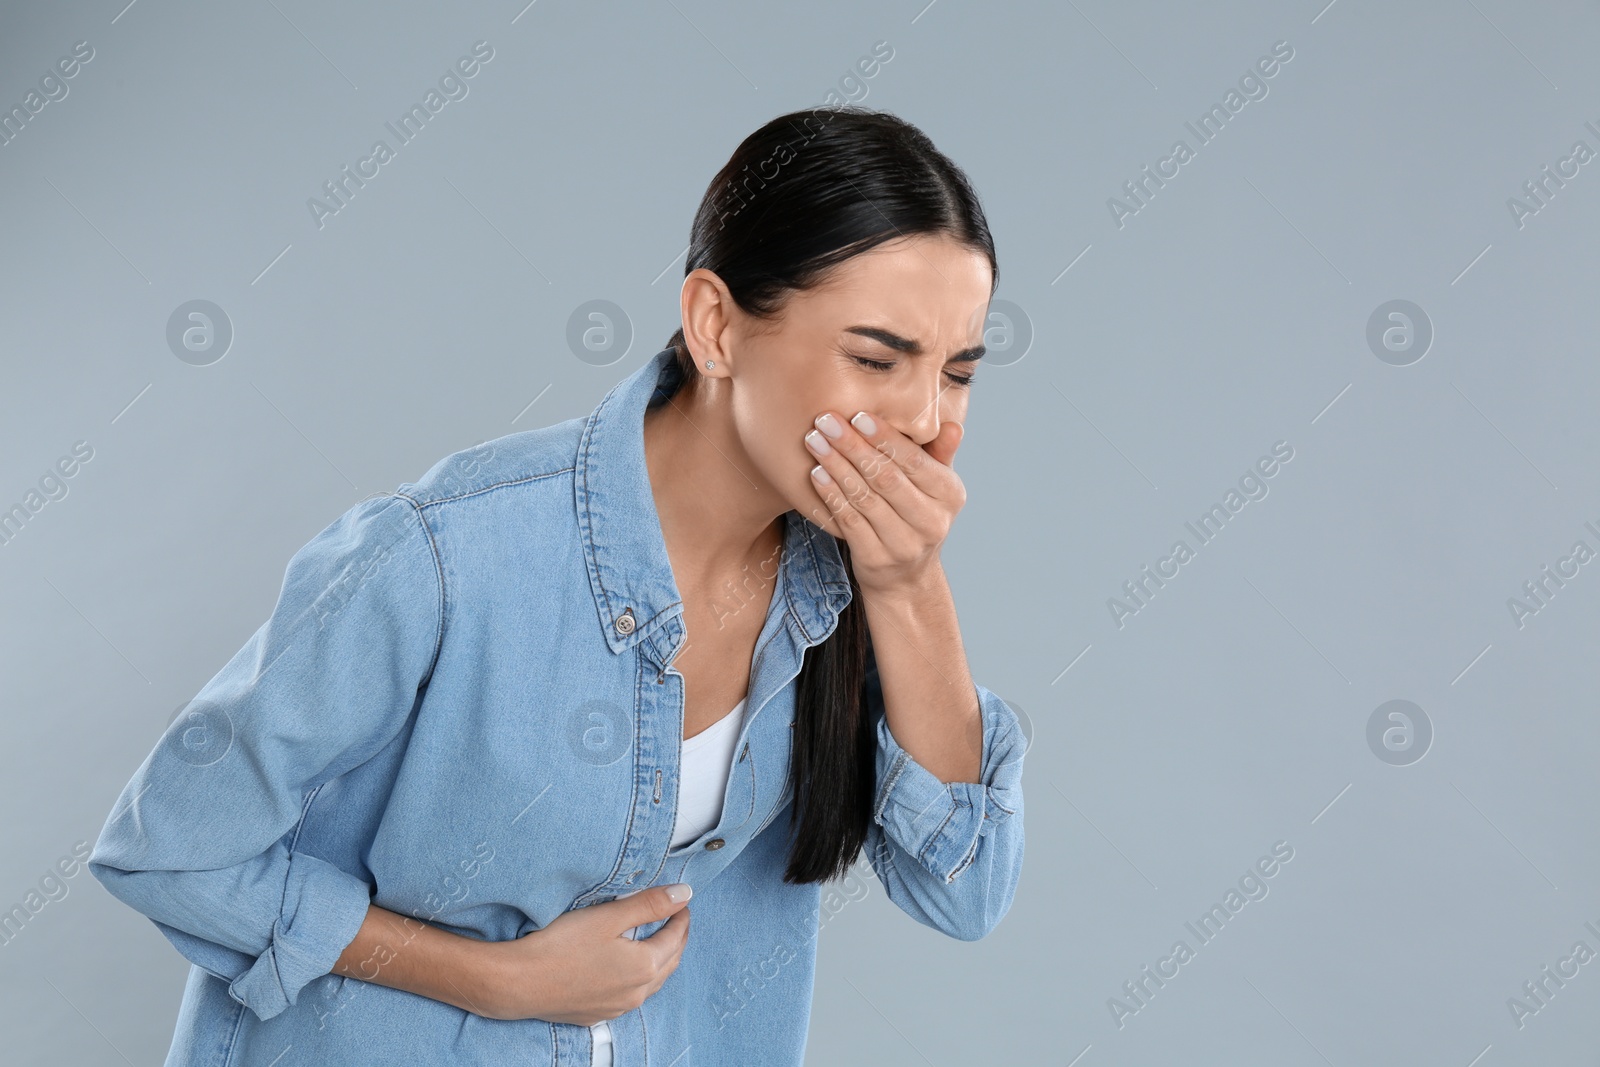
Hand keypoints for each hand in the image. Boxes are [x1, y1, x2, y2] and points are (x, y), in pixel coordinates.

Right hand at [476, 884, 691, 1024]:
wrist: (519, 983)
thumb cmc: (561, 946)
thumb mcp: (609, 916)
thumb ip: (649, 905)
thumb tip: (684, 894)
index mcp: (645, 967)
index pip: (676, 937)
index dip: (681, 916)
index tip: (681, 902)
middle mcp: (636, 993)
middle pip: (669, 962)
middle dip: (676, 938)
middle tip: (675, 918)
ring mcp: (616, 1008)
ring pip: (651, 983)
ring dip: (659, 960)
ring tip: (657, 941)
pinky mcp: (596, 1014)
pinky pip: (628, 996)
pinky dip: (637, 979)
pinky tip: (626, 969)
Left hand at [802, 409, 965, 595]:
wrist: (907, 577)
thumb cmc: (917, 514)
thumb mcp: (936, 486)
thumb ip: (939, 454)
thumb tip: (952, 425)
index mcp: (950, 496)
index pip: (914, 461)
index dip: (885, 438)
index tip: (858, 416)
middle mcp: (932, 522)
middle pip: (886, 478)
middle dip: (853, 446)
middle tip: (826, 421)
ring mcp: (903, 544)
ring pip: (864, 498)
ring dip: (835, 466)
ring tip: (814, 441)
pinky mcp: (876, 559)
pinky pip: (848, 521)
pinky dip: (830, 495)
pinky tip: (816, 473)